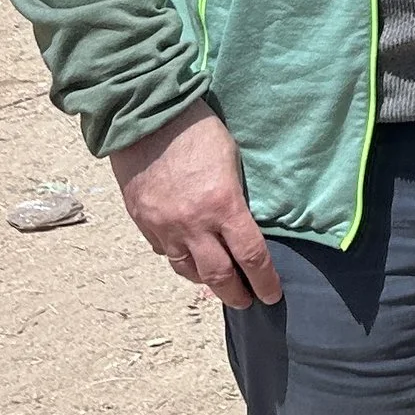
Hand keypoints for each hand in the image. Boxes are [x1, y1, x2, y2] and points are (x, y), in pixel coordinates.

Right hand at [110, 104, 279, 310]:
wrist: (143, 114)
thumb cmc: (196, 128)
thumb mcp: (230, 159)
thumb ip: (235, 197)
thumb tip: (240, 223)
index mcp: (223, 205)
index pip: (251, 257)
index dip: (265, 281)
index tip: (272, 294)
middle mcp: (193, 224)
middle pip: (219, 276)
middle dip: (236, 294)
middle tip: (247, 300)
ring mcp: (164, 226)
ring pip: (187, 271)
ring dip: (206, 281)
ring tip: (218, 283)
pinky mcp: (142, 221)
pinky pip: (164, 251)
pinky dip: (180, 258)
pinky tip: (188, 256)